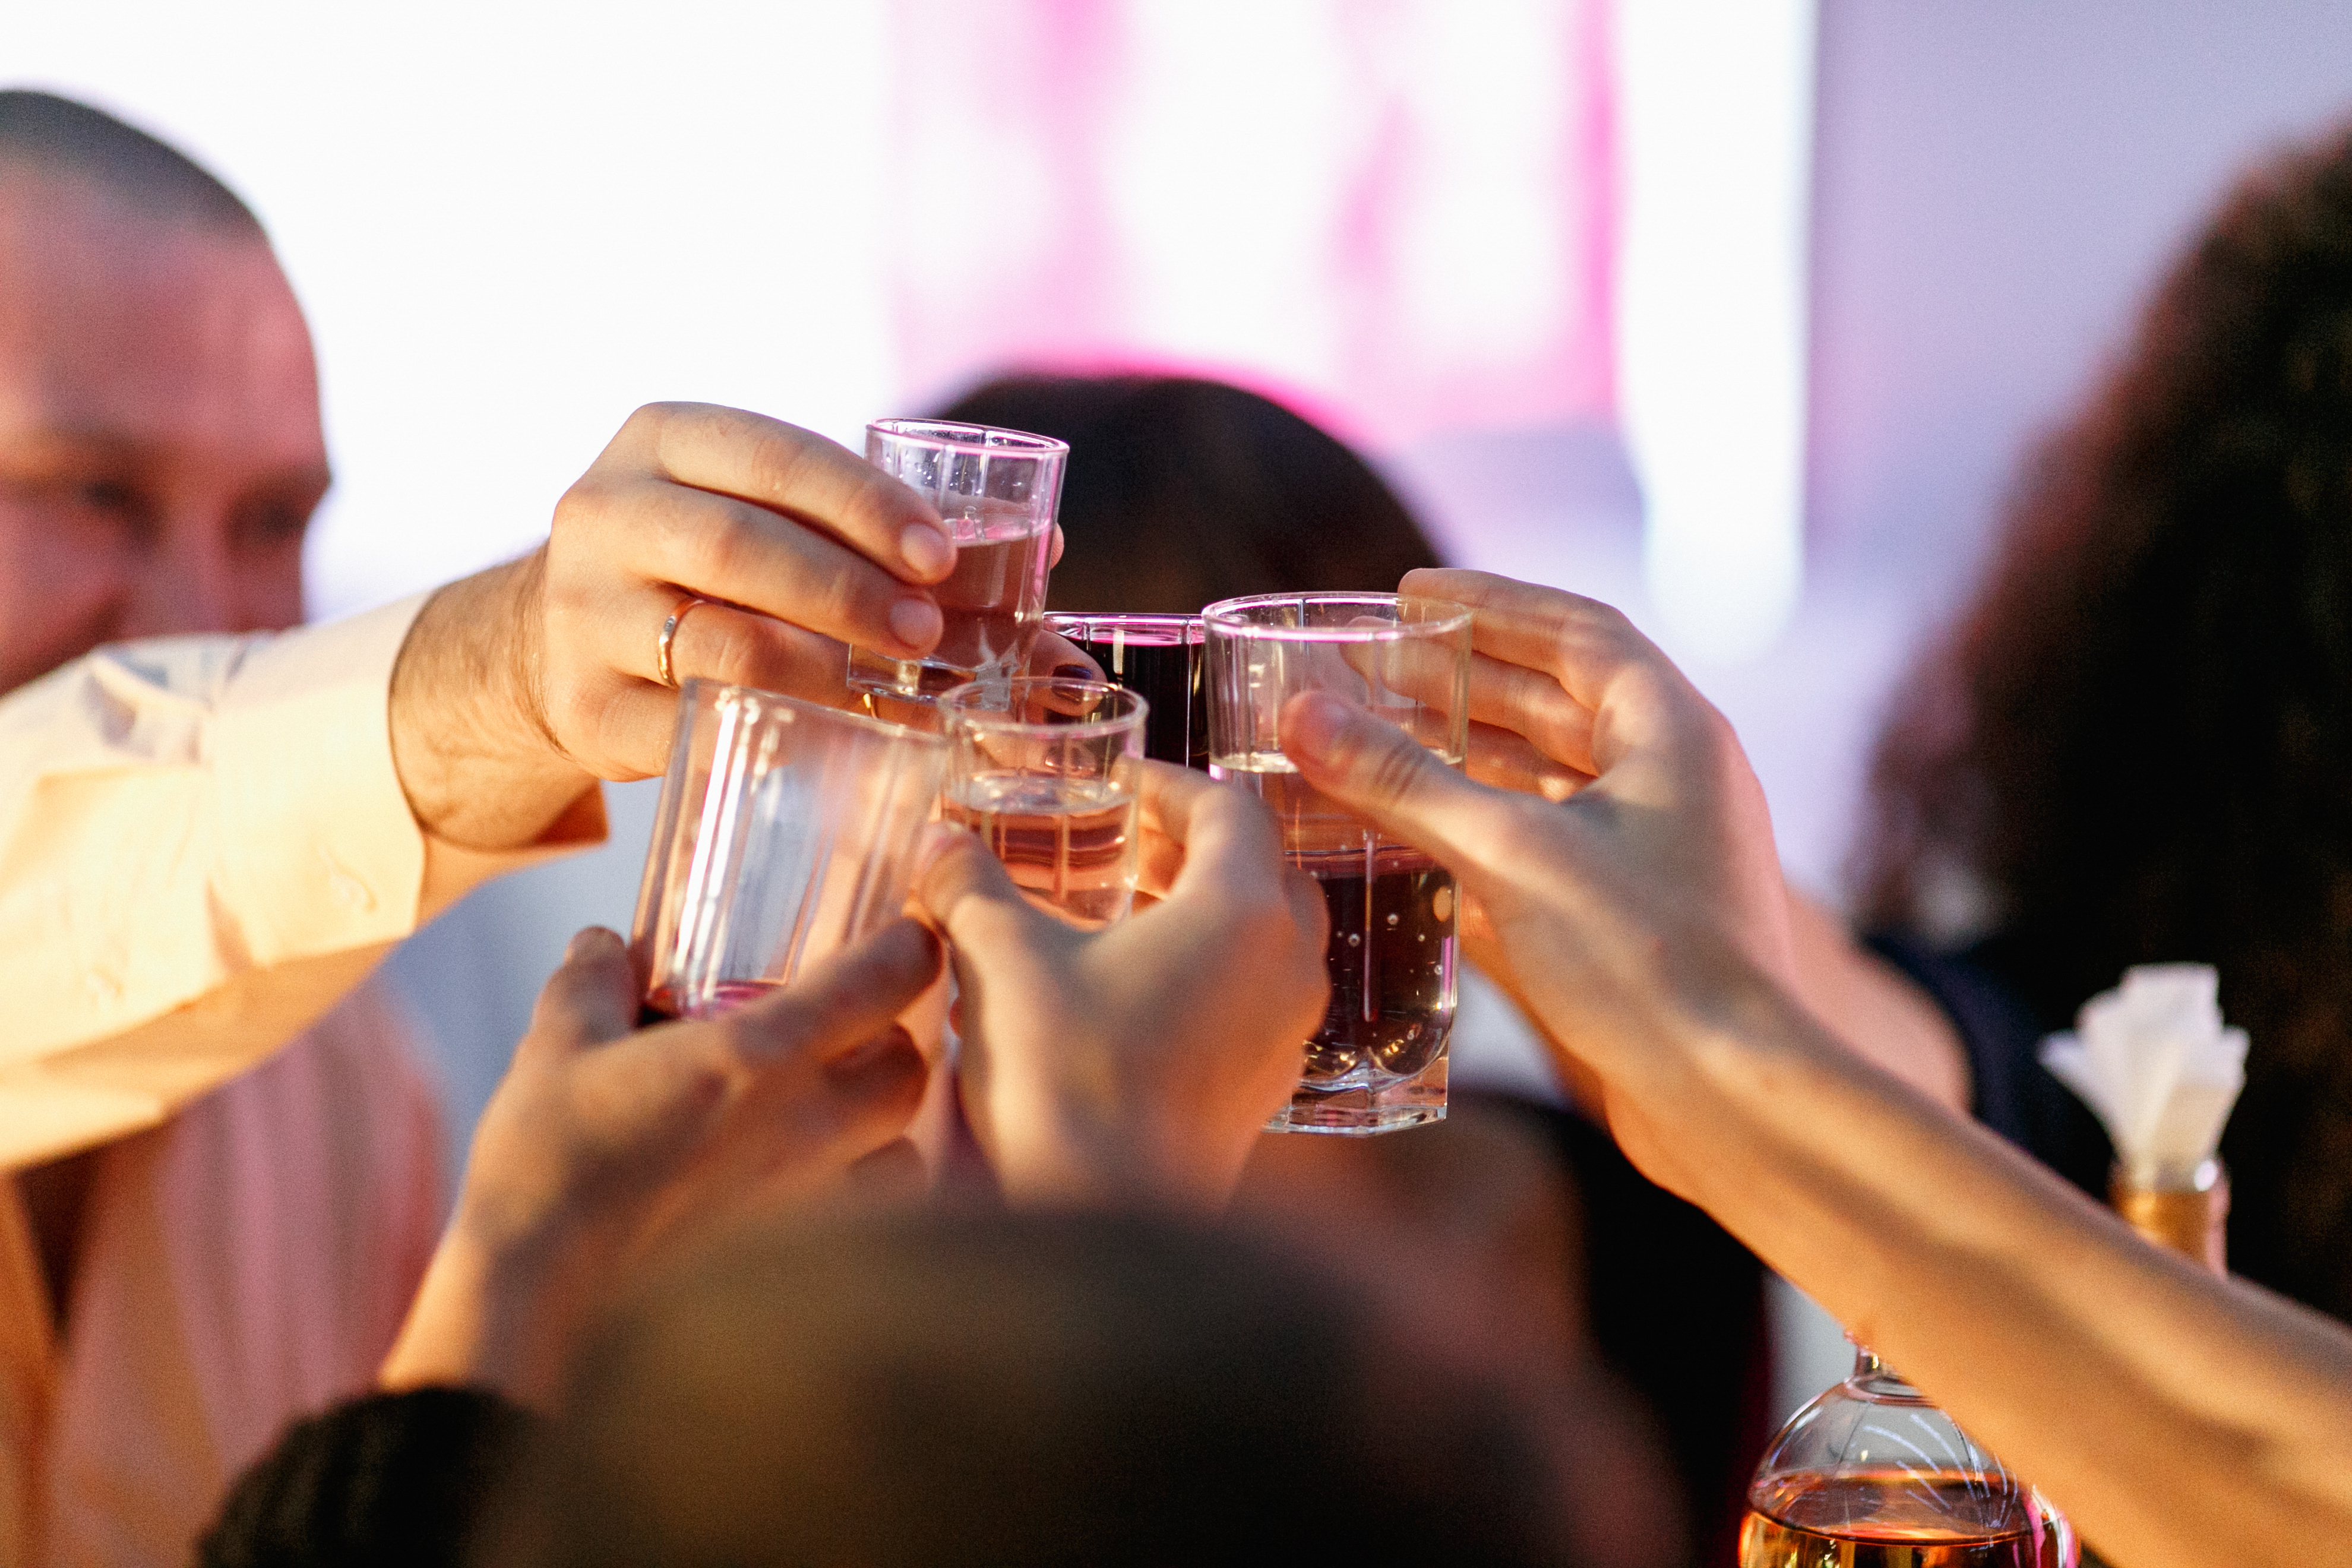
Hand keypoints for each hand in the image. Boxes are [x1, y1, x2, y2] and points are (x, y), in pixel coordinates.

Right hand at [380, 920, 936, 1402]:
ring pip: (902, 1153)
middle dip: (898, 1043)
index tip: (905, 939)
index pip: (882, 982)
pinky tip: (810, 1197)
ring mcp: (810, 1204)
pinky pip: (864, 1225)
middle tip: (860, 1034)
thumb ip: (592, 982)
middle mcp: (805, 1129)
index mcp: (759, 1058)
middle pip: (913, 1071)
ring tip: (836, 1122)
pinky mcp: (800, 1269)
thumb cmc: (547, 1167)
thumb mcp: (557, 1048)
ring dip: (883, 1130)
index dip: (907, 949)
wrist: (536, 1296)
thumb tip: (603, 944)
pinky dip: (856, 1201)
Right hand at [389, 403, 958, 846]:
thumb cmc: (706, 565)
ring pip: (713, 642)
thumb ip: (870, 525)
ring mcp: (581, 613)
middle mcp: (605, 513)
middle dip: (849, 590)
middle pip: (739, 546)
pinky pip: (690, 725)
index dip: (864, 504)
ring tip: (896, 693)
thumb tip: (1046, 553)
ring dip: (819, 670)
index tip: (941, 556)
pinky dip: (773, 735)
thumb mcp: (759, 512)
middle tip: (929, 632)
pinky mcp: (583, 707)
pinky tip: (834, 744)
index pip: (774, 455)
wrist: (561, 638)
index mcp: (661, 440)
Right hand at [916, 763, 1328, 1207]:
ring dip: (1208, 915)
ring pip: (1269, 943)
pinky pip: (1258, 1007)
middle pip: (1265, 873)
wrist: (1102, 1224)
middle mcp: (1286, 968)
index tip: (1121, 786)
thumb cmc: (1066, 1082)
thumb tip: (935, 841)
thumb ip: (971, 889)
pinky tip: (1135, 996)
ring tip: (1129, 915)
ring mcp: (1285, 1036)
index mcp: (1241, 912)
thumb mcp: (1002, 963)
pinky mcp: (1266, 1094)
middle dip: (1199, 849)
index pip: (1230, 810)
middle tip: (1130, 844)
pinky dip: (1212, 981)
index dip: (1172, 787)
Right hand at [1282, 572, 1792, 1197]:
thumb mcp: (1509, 854)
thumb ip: (1403, 781)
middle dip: (1461, 681)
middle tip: (1368, 668)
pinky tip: (1420, 832)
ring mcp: (1662, 847)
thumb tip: (1306, 716)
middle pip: (1557, 699)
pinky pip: (1553, 839)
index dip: (1491, 605)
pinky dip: (1487, 823)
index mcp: (1672, 730)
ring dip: (1467, 753)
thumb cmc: (1645, 962)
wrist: (1733, 1099)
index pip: (1575, 630)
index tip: (1412, 594)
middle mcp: (1677, 775)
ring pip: (1551, 774)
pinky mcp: (1641, 913)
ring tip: (1376, 741)